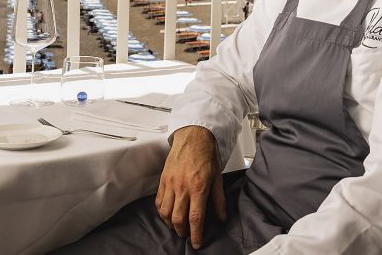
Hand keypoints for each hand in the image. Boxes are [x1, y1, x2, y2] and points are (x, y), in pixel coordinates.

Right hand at [155, 125, 226, 249]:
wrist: (193, 136)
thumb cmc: (206, 154)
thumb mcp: (218, 177)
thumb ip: (219, 199)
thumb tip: (222, 217)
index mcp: (198, 187)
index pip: (195, 218)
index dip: (195, 234)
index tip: (196, 244)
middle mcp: (182, 187)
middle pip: (178, 218)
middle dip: (182, 232)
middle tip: (187, 235)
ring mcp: (170, 183)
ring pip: (165, 212)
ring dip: (170, 224)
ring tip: (177, 226)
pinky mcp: (163, 179)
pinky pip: (159, 201)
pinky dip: (162, 211)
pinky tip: (167, 214)